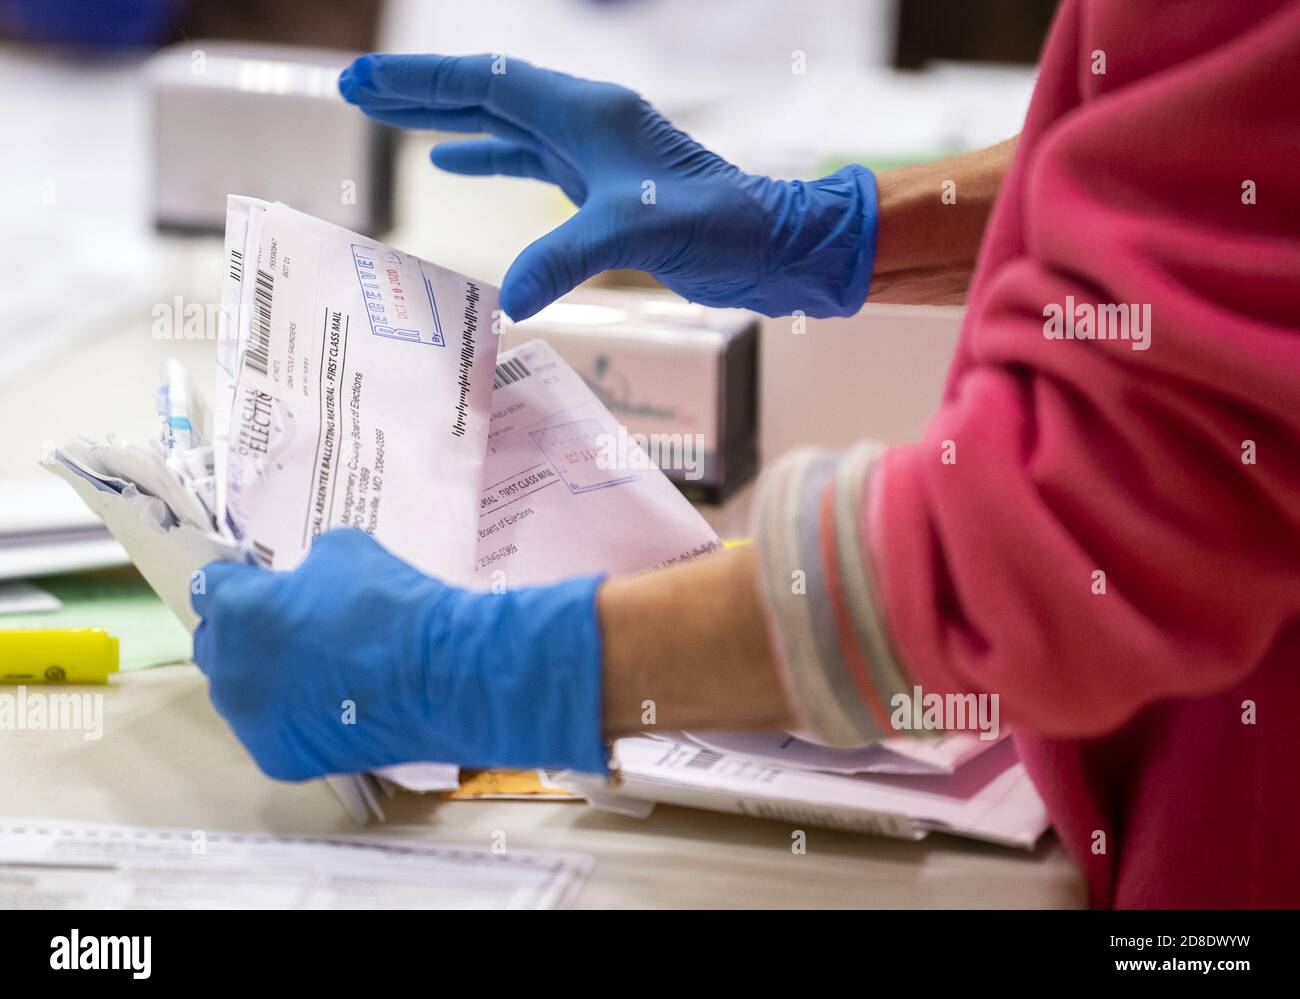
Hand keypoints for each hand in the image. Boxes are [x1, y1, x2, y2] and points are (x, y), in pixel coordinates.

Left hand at [191, 529, 606, 779]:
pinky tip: (336, 708)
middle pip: (216, 645)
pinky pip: (275, 732)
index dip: (238, 581)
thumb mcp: (344, 551)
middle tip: (291, 627)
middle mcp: (229, 669)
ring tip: (319, 672)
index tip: (262, 583)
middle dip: (244, 632)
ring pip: (243, 696)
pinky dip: (296, 720)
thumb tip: (308, 585)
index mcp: (237, 611)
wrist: (438, 676)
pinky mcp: (280, 759)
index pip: (210, 587)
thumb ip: (308, 569)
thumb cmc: (389, 604)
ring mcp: (252, 721)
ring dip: (266, 680)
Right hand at [338, 53, 878, 320]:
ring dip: (446, 121)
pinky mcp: (599, 184)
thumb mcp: (638, 236)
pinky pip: (527, 158)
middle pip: (486, 94)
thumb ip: (567, 259)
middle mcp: (585, 120)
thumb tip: (509, 300)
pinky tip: (453, 163)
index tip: (364, 83)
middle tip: (357, 90)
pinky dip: (486, 157)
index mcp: (588, 113)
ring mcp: (592, 151)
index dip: (422, 84)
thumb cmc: (719, 227)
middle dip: (421, 92)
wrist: (769, 245)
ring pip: (503, 124)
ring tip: (389, 119)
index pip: (487, 84)